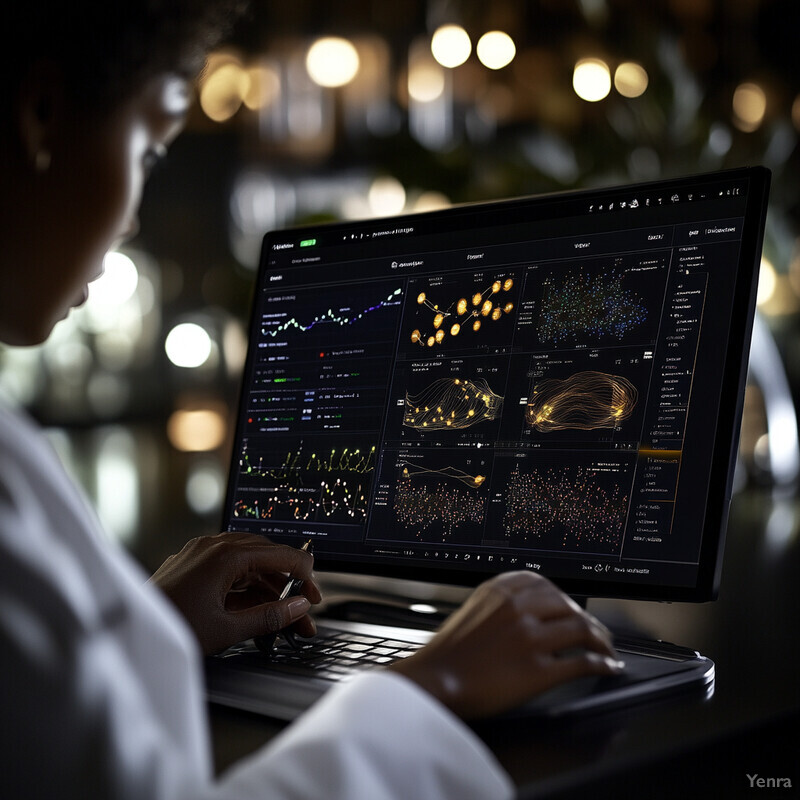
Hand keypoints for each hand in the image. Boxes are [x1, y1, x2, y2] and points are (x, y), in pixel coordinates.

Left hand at [149, 532, 321, 654]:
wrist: (124, 631)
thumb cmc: (169, 627)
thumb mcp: (227, 629)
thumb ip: (270, 617)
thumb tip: (299, 607)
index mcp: (225, 555)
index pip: (279, 555)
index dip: (303, 573)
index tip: (315, 591)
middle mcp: (214, 547)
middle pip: (266, 557)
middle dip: (289, 583)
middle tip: (304, 606)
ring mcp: (201, 555)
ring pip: (249, 564)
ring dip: (269, 587)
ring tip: (284, 615)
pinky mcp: (193, 566)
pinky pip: (230, 569)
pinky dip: (248, 587)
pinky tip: (258, 608)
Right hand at [389, 571, 623, 718]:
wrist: (433, 681)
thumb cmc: (447, 653)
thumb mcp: (471, 611)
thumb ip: (500, 605)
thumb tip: (529, 610)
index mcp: (500, 591)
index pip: (546, 584)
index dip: (565, 598)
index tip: (573, 608)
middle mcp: (517, 609)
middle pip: (569, 606)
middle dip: (587, 620)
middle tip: (596, 632)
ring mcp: (529, 639)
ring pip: (581, 630)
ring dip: (601, 641)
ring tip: (606, 650)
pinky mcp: (537, 671)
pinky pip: (581, 663)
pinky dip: (601, 665)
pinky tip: (607, 668)